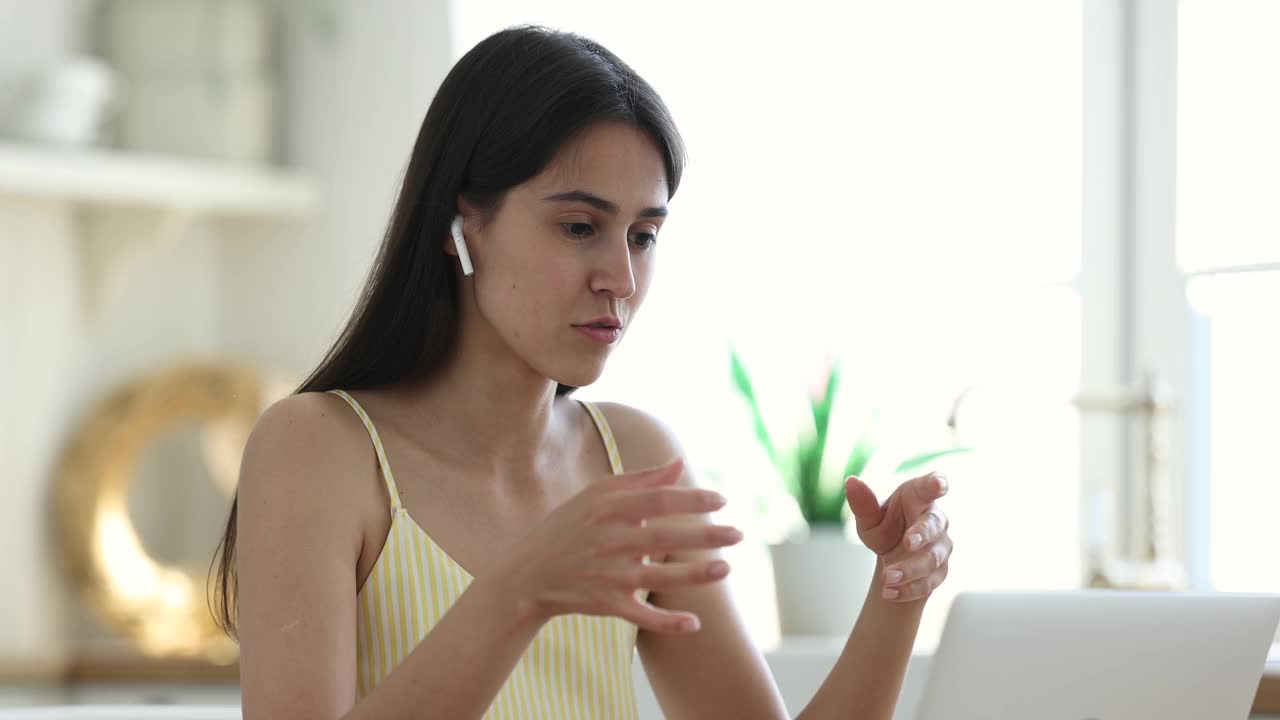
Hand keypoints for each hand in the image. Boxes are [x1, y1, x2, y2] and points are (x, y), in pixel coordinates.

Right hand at [501, 458, 742, 632]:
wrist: (528, 574)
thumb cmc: (568, 527)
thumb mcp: (595, 495)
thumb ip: (639, 480)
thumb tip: (680, 464)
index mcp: (608, 510)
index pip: (659, 501)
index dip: (693, 499)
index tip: (723, 499)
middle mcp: (609, 542)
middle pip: (665, 537)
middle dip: (705, 535)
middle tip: (739, 534)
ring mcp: (608, 575)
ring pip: (660, 577)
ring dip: (695, 575)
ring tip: (727, 568)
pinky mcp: (607, 605)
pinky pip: (642, 616)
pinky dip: (667, 622)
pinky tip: (695, 624)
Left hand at [845, 472, 951, 602]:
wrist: (891, 559)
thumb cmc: (884, 527)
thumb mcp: (869, 518)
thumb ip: (863, 503)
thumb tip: (851, 481)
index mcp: (918, 498)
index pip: (930, 486)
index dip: (936, 483)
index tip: (939, 484)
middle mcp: (935, 520)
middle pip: (934, 525)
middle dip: (922, 534)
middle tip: (908, 543)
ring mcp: (941, 547)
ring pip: (932, 558)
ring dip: (910, 570)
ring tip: (887, 578)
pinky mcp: (939, 572)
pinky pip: (928, 582)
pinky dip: (908, 589)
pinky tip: (889, 592)